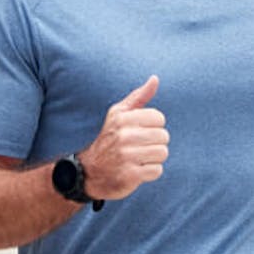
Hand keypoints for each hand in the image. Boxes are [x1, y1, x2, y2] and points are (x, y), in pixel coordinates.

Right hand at [79, 75, 168, 201]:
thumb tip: (155, 79)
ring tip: (139, 158)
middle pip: (163, 136)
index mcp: (122, 118)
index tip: (139, 133)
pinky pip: (157, 170)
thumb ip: (138, 97)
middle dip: (155, 143)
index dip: (153, 126)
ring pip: (162, 153)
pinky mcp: (130, 175)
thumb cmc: (110, 139)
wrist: (89, 171)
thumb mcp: (119, 115)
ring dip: (154, 158)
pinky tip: (137, 170)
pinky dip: (150, 172)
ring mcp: (126, 156)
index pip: (158, 118)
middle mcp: (123, 136)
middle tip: (139, 148)